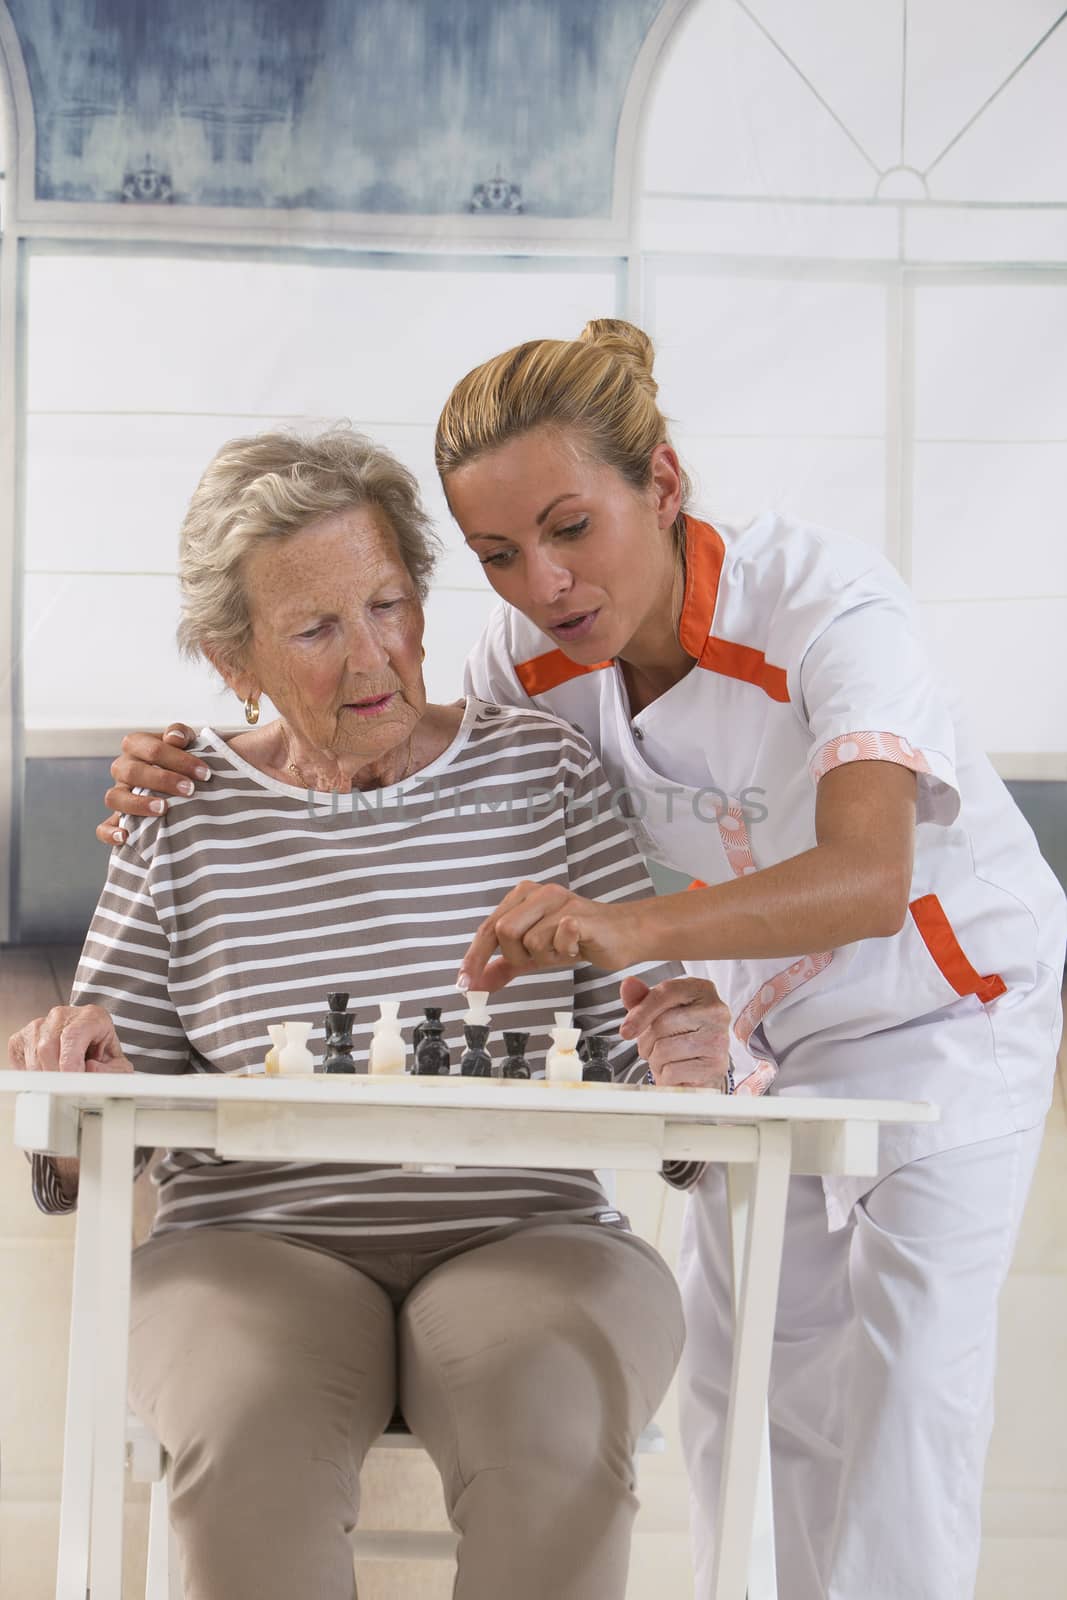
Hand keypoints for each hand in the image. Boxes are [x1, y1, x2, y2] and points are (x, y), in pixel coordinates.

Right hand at [8, 1005, 133, 1073]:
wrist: (90, 1042)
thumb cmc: (102, 1053)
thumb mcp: (117, 1065)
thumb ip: (111, 1071)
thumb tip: (90, 1069)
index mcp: (91, 1017)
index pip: (73, 1035)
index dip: (70, 1062)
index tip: (72, 1080)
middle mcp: (62, 1016)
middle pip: (48, 1047)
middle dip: (57, 1074)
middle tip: (69, 1086)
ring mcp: (39, 1024)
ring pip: (33, 1056)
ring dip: (45, 1075)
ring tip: (62, 1078)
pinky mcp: (22, 1036)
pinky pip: (21, 1060)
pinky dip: (32, 1073)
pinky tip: (48, 1073)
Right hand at [96, 724, 205, 844]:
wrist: (185, 781)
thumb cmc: (185, 760)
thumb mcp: (188, 742)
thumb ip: (182, 734)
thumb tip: (175, 738)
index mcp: (136, 746)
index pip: (151, 748)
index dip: (178, 759)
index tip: (205, 773)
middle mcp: (123, 768)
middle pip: (132, 772)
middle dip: (163, 780)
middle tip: (189, 790)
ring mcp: (119, 794)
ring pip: (114, 797)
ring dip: (137, 804)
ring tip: (163, 809)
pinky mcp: (117, 819)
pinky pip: (103, 827)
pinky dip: (110, 832)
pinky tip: (126, 836)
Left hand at [457, 881, 640, 991]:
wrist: (622, 936)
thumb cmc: (578, 941)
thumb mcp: (534, 955)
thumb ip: (504, 966)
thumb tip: (474, 984)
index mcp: (521, 896)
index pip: (487, 927)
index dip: (474, 957)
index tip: (464, 985)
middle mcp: (537, 892)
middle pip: (503, 932)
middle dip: (518, 956)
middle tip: (542, 959)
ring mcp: (559, 901)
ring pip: (529, 942)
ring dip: (545, 957)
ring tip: (564, 950)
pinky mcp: (579, 914)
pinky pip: (557, 940)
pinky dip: (565, 951)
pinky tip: (578, 945)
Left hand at [618, 975, 730, 1088]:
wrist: (704, 1068)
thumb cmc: (681, 1035)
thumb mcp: (659, 1011)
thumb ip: (641, 998)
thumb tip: (628, 984)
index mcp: (702, 990)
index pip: (666, 993)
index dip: (640, 1012)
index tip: (626, 1031)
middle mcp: (715, 1012)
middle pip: (661, 1024)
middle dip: (647, 1042)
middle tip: (653, 1048)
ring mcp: (718, 1039)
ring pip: (664, 1050)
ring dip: (655, 1061)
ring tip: (666, 1060)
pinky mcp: (715, 1067)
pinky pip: (672, 1072)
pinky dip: (666, 1077)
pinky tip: (676, 1072)